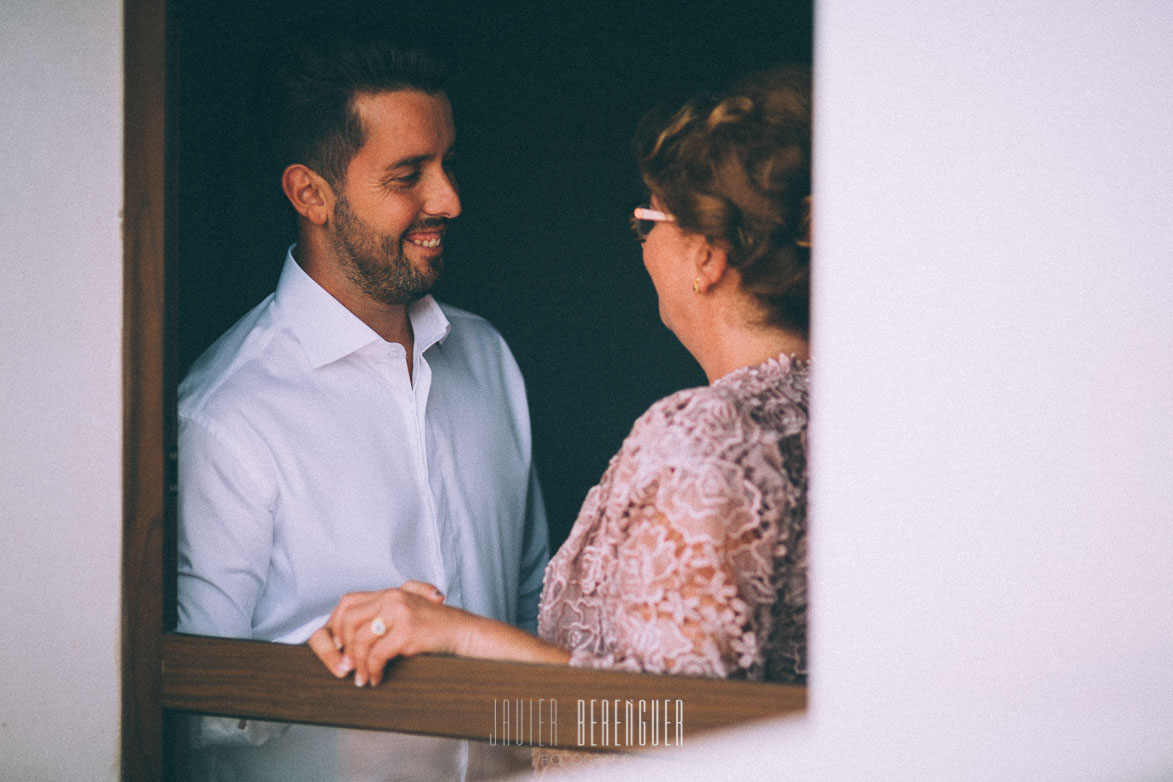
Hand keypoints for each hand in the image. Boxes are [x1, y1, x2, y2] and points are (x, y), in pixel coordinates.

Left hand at [308, 580, 469, 686]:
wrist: (465, 632)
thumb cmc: (438, 626)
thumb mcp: (411, 608)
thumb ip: (387, 609)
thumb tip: (354, 634)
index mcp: (389, 593)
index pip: (347, 603)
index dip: (337, 626)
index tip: (338, 648)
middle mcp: (391, 598)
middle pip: (348, 620)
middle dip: (342, 648)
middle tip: (345, 668)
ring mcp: (399, 613)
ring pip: (360, 640)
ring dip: (357, 664)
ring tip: (361, 678)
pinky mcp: (407, 632)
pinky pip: (377, 654)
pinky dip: (373, 670)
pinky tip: (377, 678)